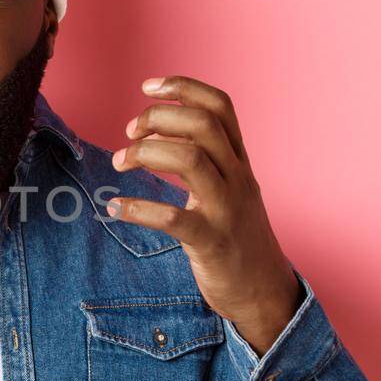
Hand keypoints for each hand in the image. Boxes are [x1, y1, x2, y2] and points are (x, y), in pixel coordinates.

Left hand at [107, 75, 302, 355]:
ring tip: (119, 163)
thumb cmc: (237, 237)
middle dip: (158, 119)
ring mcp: (227, 210)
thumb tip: (160, 132)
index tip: (148, 87)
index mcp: (240, 162)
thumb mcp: (230, 190)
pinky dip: (139, 208)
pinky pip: (174, 218)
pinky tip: (116, 208)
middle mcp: (238, 179)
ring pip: (192, 160)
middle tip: (128, 134)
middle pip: (203, 126)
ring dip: (146, 153)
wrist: (264, 292)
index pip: (220, 106)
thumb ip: (205, 159)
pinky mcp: (213, 243)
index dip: (184, 87)